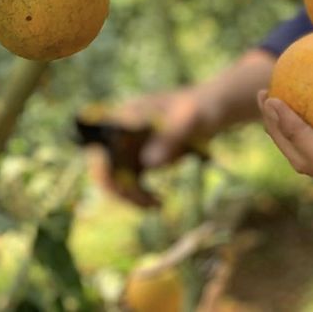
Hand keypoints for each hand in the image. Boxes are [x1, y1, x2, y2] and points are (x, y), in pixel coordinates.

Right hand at [86, 87, 209, 207]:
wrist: (212, 111)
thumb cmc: (201, 107)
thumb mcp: (190, 119)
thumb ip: (171, 136)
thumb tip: (148, 163)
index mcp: (127, 113)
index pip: (101, 139)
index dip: (102, 161)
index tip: (119, 183)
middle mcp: (122, 131)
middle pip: (104, 163)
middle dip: (118, 187)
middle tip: (142, 203)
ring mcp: (130, 146)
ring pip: (116, 178)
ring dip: (130, 196)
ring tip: (155, 205)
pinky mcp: (139, 159)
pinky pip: (130, 183)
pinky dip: (140, 196)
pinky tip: (158, 202)